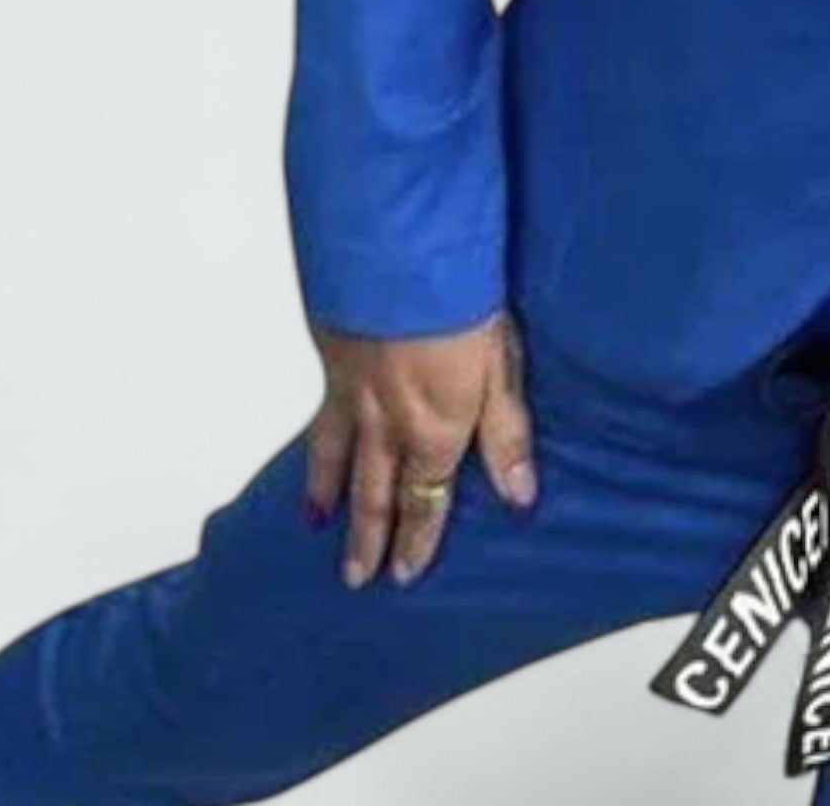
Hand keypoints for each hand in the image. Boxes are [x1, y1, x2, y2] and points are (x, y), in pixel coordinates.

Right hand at [303, 306, 538, 588]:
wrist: (397, 253)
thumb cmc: (460, 300)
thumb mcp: (503, 367)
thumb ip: (508, 433)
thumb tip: (520, 496)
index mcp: (436, 427)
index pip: (424, 499)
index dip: (417, 539)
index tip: (406, 574)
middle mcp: (388, 422)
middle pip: (376, 492)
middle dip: (369, 537)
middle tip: (359, 576)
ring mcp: (352, 393)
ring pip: (338, 460)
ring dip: (331, 497)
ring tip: (321, 526)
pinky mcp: (331, 360)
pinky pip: (319, 421)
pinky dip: (312, 449)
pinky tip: (308, 455)